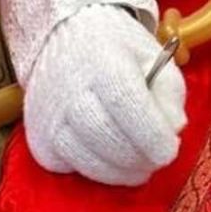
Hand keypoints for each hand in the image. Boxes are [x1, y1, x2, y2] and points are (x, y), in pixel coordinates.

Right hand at [23, 4, 187, 186]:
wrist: (65, 39)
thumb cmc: (117, 50)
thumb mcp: (154, 58)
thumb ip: (170, 93)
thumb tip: (173, 129)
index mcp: (102, 60)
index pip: (125, 103)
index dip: (151, 135)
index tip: (169, 151)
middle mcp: (68, 87)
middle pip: (105, 136)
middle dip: (137, 159)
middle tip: (155, 162)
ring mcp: (47, 114)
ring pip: (85, 159)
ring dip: (118, 173)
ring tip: (138, 168)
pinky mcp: (37, 137)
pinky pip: (66, 166)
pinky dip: (91, 171)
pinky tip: (106, 159)